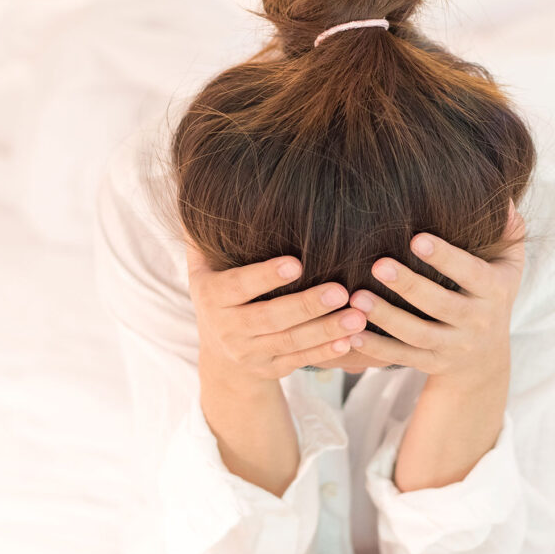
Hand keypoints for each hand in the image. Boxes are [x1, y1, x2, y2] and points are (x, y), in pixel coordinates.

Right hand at [184, 238, 367, 382]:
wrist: (220, 357)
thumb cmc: (221, 294)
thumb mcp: (202, 267)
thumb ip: (202, 235)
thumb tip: (197, 184)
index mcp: (213, 296)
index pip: (239, 286)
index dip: (265, 276)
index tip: (297, 263)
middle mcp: (229, 328)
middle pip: (270, 318)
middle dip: (306, 305)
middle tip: (340, 290)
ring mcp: (251, 352)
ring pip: (291, 342)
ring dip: (325, 330)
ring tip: (357, 316)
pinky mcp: (271, 369)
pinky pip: (300, 360)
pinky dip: (326, 352)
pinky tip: (351, 340)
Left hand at [347, 203, 526, 386]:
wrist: (487, 359)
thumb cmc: (491, 294)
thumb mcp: (510, 264)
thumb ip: (510, 230)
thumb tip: (504, 198)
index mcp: (493, 290)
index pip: (470, 272)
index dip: (444, 257)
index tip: (415, 238)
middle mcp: (476, 320)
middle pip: (440, 304)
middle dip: (408, 285)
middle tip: (378, 265)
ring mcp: (453, 346)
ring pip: (417, 334)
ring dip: (386, 317)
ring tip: (357, 298)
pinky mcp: (432, 363)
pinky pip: (403, 357)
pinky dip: (377, 348)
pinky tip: (353, 334)